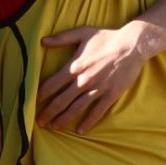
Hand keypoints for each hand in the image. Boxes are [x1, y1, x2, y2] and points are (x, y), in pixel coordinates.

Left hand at [35, 21, 154, 133]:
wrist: (132, 45)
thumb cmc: (106, 38)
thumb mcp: (82, 33)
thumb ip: (61, 38)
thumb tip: (42, 41)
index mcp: (74, 66)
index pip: (52, 84)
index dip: (41, 95)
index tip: (34, 102)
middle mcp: (83, 80)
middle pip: (61, 101)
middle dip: (48, 112)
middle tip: (40, 122)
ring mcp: (97, 89)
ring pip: (76, 109)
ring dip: (63, 119)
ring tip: (54, 127)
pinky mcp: (110, 95)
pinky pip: (97, 112)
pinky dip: (88, 122)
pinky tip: (80, 131)